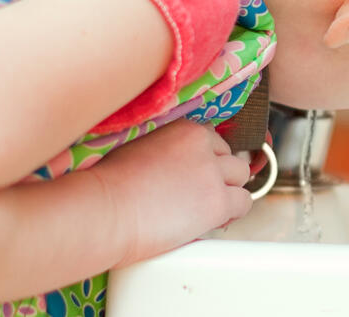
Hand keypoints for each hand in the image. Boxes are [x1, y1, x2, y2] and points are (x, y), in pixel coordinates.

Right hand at [93, 121, 251, 266]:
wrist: (105, 211)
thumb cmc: (107, 187)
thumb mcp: (135, 149)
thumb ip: (163, 151)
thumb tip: (174, 169)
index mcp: (182, 128)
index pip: (212, 140)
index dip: (205, 161)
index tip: (194, 177)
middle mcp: (202, 145)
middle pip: (229, 158)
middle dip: (218, 177)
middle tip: (198, 196)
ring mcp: (212, 173)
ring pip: (241, 178)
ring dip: (228, 193)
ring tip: (205, 209)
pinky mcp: (218, 201)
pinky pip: (244, 204)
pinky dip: (231, 213)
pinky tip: (213, 221)